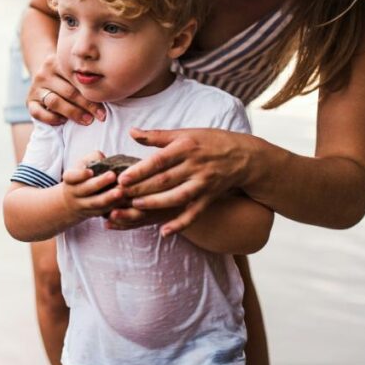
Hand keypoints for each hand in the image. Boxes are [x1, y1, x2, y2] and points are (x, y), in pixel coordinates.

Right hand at [27, 54, 105, 125]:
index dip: (92, 94)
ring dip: (73, 113)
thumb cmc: (66, 76)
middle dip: (87, 105)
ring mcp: (35, 87)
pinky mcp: (28, 101)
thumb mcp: (73, 70)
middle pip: (68, 91)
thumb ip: (85, 77)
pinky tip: (63, 122)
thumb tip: (110, 90)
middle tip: (100, 116)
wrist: (42, 73)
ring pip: (54, 102)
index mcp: (56, 61)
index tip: (105, 107)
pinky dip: (51, 119)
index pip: (76, 79)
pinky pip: (38, 113)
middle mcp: (44, 73)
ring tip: (87, 120)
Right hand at [62, 151, 125, 219]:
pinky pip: (103, 211)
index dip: (80, 175)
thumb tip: (104, 159)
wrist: (72, 201)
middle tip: (113, 176)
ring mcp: (82, 205)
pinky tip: (124, 200)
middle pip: (86, 189)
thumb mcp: (82, 165)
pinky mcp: (92, 214)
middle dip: (99, 183)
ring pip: (95, 203)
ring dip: (108, 198)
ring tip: (120, 191)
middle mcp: (74, 193)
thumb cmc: (82, 177)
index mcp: (70, 179)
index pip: (71, 177)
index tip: (90, 171)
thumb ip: (92, 159)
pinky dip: (113, 206)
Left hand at [117, 127, 252, 234]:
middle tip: (120, 195)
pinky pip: (194, 213)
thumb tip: (131, 132)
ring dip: (156, 203)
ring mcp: (203, 183)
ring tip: (136, 206)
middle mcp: (195, 166)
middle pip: (165, 180)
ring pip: (177, 197)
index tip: (122, 178)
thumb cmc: (210, 141)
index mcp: (186, 147)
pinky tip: (164, 232)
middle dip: (141, 188)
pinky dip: (180, 224)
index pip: (159, 161)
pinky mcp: (209, 197)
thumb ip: (157, 136)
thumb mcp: (185, 133)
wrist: (244, 156)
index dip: (140, 170)